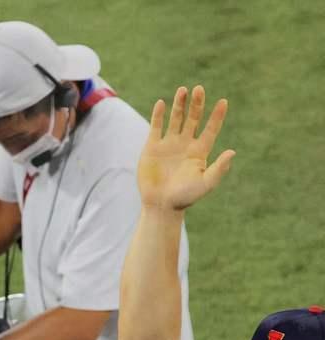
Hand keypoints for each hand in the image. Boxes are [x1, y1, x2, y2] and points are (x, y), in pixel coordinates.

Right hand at [138, 85, 233, 210]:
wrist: (161, 205)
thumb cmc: (185, 197)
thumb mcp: (206, 183)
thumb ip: (219, 168)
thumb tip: (232, 152)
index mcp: (200, 151)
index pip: (210, 129)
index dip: (216, 116)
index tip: (223, 102)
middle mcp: (185, 144)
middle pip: (193, 119)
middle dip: (197, 104)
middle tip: (199, 89)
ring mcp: (168, 145)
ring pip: (176, 119)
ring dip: (179, 105)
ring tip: (183, 90)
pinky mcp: (152, 148)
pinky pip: (156, 127)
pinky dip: (159, 115)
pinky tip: (162, 103)